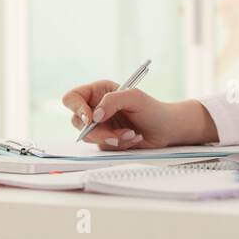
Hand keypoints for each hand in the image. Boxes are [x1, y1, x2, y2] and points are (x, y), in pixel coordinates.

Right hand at [62, 82, 217, 150]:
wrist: (166, 129)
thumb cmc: (152, 109)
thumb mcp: (134, 97)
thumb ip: (112, 100)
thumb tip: (94, 116)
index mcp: (98, 92)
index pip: (72, 98)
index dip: (76, 108)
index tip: (91, 119)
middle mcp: (95, 108)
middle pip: (77, 121)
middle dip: (97, 131)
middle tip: (114, 135)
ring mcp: (100, 125)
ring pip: (89, 137)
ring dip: (111, 138)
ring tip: (132, 134)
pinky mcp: (106, 140)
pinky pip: (103, 146)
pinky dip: (119, 144)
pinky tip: (134, 138)